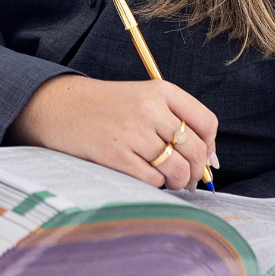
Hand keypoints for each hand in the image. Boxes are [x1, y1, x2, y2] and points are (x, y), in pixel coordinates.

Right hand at [6, 74, 218, 191]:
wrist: (62, 107)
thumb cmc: (109, 107)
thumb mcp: (144, 99)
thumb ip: (177, 120)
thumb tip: (212, 162)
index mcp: (161, 91)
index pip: (206, 122)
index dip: (210, 145)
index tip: (205, 157)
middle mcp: (150, 109)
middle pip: (195, 150)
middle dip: (198, 172)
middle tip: (189, 179)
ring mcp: (132, 132)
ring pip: (178, 169)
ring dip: (179, 182)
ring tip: (170, 182)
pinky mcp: (116, 155)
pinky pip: (153, 180)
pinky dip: (156, 185)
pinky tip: (147, 178)